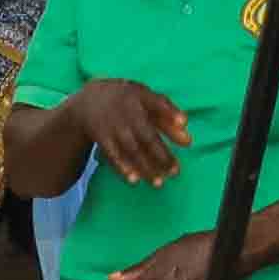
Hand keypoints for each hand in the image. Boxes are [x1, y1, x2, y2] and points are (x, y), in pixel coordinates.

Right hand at [65, 76, 191, 188]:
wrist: (90, 100)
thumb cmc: (129, 102)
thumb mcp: (146, 100)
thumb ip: (168, 117)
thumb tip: (188, 141)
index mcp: (140, 96)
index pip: (157, 103)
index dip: (170, 112)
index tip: (184, 122)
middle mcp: (126, 111)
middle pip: (147, 135)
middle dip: (162, 154)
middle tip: (175, 172)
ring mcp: (113, 125)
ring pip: (132, 149)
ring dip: (145, 167)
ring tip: (159, 183)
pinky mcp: (102, 138)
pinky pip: (114, 155)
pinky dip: (123, 168)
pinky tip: (134, 180)